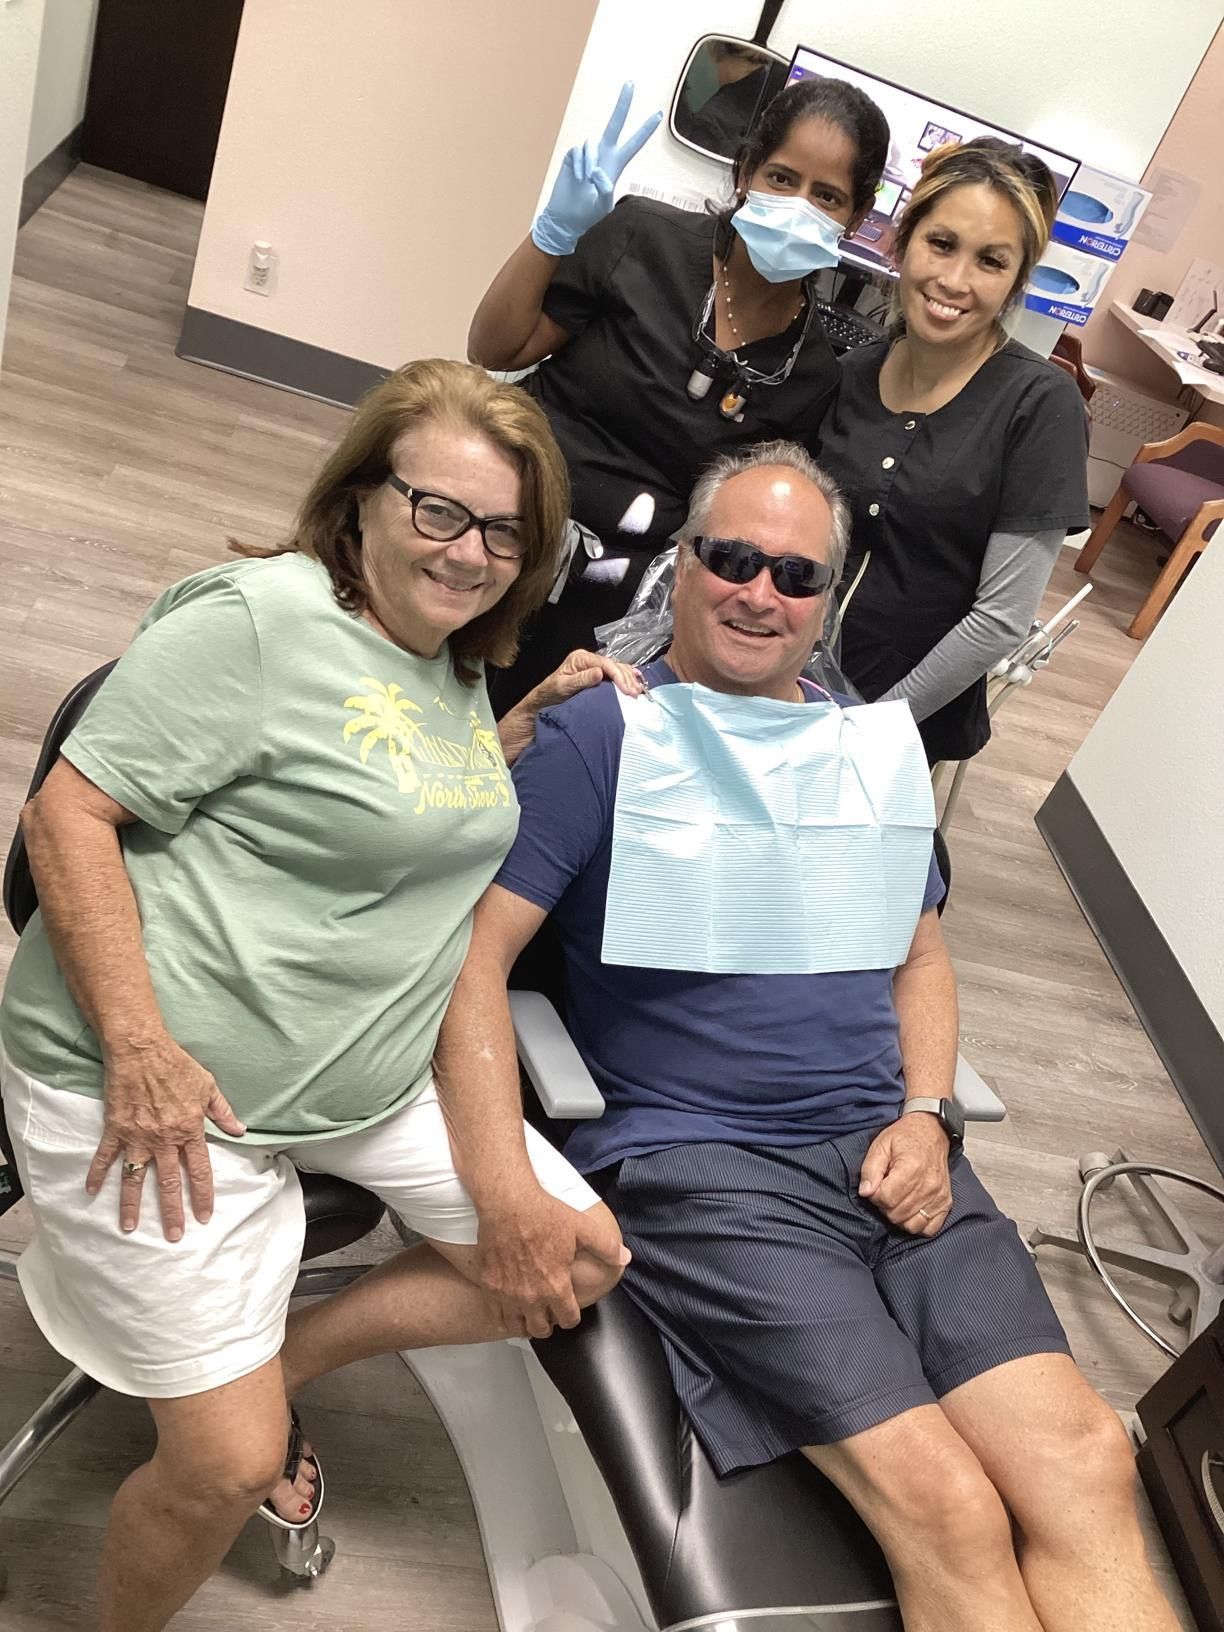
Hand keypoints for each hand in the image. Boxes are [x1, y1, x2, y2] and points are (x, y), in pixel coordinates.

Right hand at [87, 1033, 245, 1240]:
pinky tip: (91, 1192)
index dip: (202, 1195)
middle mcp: (163, 1139)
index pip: (199, 1170)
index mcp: (189, 1130)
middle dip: (172, 1211)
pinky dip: (98, 1174)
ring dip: (132, 1204)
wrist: (141, 1050)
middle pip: (169, 1182)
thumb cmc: (177, 1065)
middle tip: (174, 1236)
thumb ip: (223, 1112)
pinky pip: (106, 1157)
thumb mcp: (208, 1086)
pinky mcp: (116, 1129)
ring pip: (135, 1177)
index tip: (204, 1216)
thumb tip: (239, 1131)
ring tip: (130, 1228)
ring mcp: (137, 1136)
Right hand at [475, 1189, 629, 1337]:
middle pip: (541, 1329)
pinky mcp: (489, 1285)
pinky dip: (503, 1313)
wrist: (508, 1203)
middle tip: (549, 1316)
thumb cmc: (544, 1214)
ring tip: (529, 1315)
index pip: (568, 1318)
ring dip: (525, 1323)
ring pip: (517, 1325)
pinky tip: (508, 1305)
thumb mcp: (583, 1228)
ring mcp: (507, 1293)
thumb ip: (606, 1247)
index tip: (569, 1311)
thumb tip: (625, 1258)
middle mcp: (531, 1296)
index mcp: (555, 1287)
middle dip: (548, 1325)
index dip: (571, 1317)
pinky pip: (496, 1312)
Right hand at [532, 82, 661, 256]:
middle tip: (631, 83)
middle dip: (622, 105)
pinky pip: (578, 152)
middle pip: (614, 124)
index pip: (633, 144)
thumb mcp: (603, 206)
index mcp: (615, 165)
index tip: (658, 114)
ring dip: (590, 162)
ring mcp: (587, 155)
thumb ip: (605, 189)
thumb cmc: (588, 214)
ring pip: (591, 144)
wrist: (566, 218)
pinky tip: (578, 179)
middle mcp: (602, 155)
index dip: (645, 130)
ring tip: (585, 181)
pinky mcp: (573, 156)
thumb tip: (597, 170)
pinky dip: (579, 165)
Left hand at [532, 649, 646, 709]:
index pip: (605, 663)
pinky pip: (615, 675)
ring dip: (629, 679)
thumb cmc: (550, 695)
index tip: (627, 690)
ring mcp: (593, 667)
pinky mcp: (597, 676)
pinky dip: (626, 679)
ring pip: (617, 669)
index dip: (618, 676)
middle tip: (635, 694)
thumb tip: (599, 672)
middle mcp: (588, 660)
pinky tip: (636, 683)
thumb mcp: (563, 687)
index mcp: (580, 658)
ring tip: (638, 691)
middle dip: (626, 678)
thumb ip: (581, 679)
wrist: (543, 704)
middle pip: (614, 665)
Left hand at [858, 1111, 952, 1235]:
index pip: (886, 1199)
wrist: (932, 1132)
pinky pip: (929, 1228)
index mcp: (911, 1168)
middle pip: (896, 1214)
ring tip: (896, 1199)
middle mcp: (928, 1185)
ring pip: (911, 1224)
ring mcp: (939, 1196)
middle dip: (885, 1205)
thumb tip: (865, 1192)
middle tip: (885, 1190)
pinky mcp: (946, 1203)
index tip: (875, 1185)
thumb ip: (870, 1169)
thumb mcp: (881, 1145)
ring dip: (898, 1216)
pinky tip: (910, 1210)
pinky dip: (917, 1224)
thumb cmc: (906, 1138)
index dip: (874, 1195)